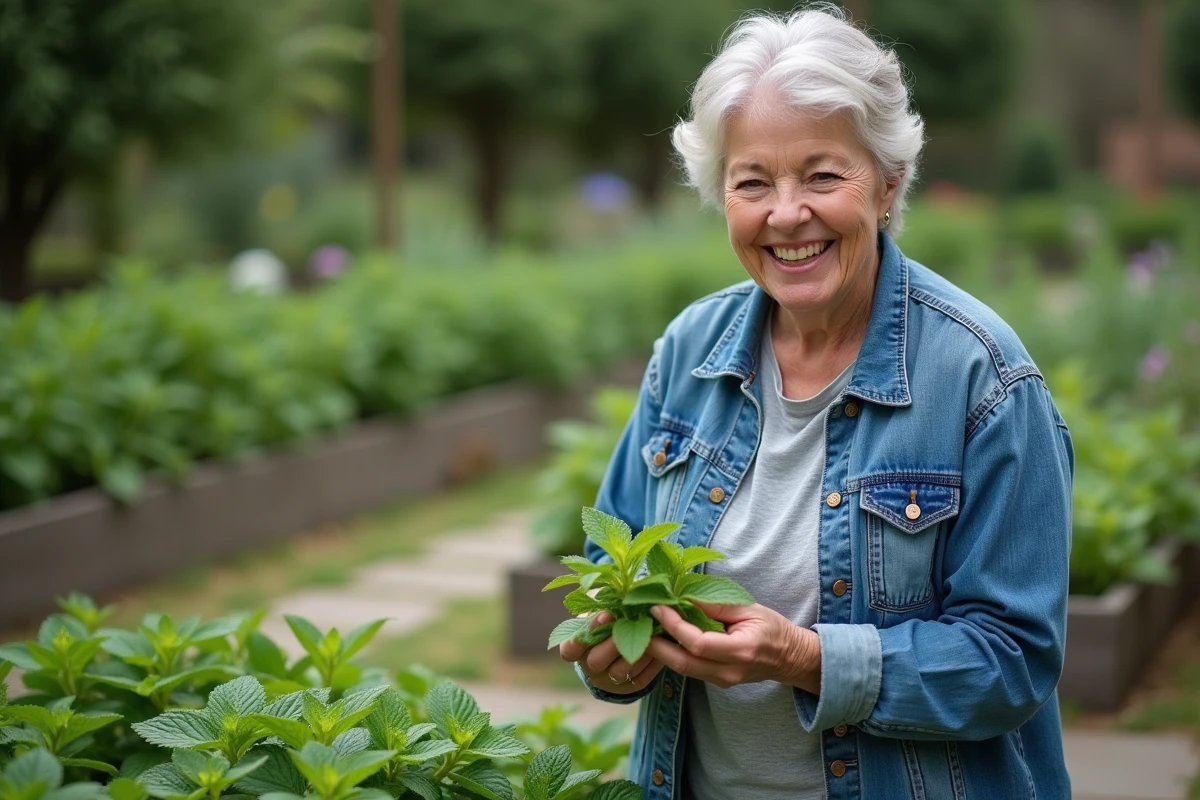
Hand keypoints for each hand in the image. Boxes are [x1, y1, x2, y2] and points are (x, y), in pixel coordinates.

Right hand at [559, 611, 665, 694]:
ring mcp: (609, 680)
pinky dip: (652, 664)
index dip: (581, 637)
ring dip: (637, 652)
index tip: (603, 615)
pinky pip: (640, 679)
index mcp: (578, 648)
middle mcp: (590, 667)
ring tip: (653, 633)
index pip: (569, 650)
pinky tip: (661, 646)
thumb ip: (605, 604)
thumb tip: (622, 589)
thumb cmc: (610, 619)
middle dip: (614, 642)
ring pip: (620, 672)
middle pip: (596, 661)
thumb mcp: (602, 610)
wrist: (624, 642)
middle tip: (631, 625)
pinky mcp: (629, 687)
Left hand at [647, 602, 820, 691]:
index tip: (657, 606)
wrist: (789, 658)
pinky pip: (689, 670)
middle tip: (638, 622)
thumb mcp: (748, 608)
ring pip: (682, 669)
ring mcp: (722, 681)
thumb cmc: (772, 628)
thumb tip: (682, 594)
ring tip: (643, 628)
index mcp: (741, 650)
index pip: (698, 643)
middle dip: (656, 644)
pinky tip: (660, 639)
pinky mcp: (716, 682)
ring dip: (660, 650)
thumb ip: (715, 603)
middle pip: (683, 663)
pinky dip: (671, 654)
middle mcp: (729, 672)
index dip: (674, 625)